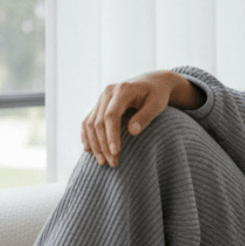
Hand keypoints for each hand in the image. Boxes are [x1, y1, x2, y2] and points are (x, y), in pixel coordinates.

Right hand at [80, 70, 200, 166]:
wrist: (153, 82)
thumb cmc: (157, 95)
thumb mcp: (157, 105)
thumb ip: (145, 116)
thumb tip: (132, 131)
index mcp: (122, 90)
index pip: (111, 115)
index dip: (111, 135)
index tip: (116, 153)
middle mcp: (107, 92)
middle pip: (98, 121)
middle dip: (103, 144)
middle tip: (112, 163)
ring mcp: (101, 98)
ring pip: (90, 123)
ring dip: (94, 144)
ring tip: (102, 162)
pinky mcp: (99, 104)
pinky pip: (87, 121)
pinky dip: (86, 136)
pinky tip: (89, 150)